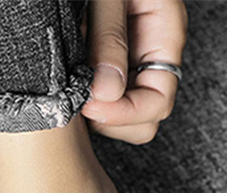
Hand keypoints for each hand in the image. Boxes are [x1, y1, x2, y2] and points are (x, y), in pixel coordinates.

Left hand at [81, 0, 187, 143]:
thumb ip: (109, 39)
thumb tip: (105, 95)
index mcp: (163, 36)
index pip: (158, 101)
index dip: (126, 112)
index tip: (90, 105)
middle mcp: (148, 58)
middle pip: (143, 121)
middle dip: (110, 119)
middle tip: (76, 98)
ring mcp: (127, 67)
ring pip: (119, 119)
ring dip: (93, 114)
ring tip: (69, 84)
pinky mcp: (101, 69)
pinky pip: (97, 104)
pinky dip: (80, 102)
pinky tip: (63, 81)